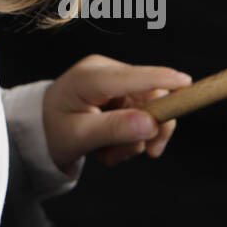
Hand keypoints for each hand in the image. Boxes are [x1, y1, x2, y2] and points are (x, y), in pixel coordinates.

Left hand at [42, 54, 191, 168]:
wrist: (38, 132)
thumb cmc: (52, 131)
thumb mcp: (79, 136)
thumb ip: (114, 129)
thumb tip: (151, 123)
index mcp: (91, 76)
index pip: (134, 77)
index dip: (163, 80)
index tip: (188, 84)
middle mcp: (106, 72)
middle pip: (152, 94)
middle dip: (151, 129)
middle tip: (149, 154)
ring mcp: (114, 82)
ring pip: (149, 111)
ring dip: (134, 139)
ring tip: (108, 153)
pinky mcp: (120, 93)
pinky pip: (141, 115)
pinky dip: (129, 137)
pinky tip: (108, 146)